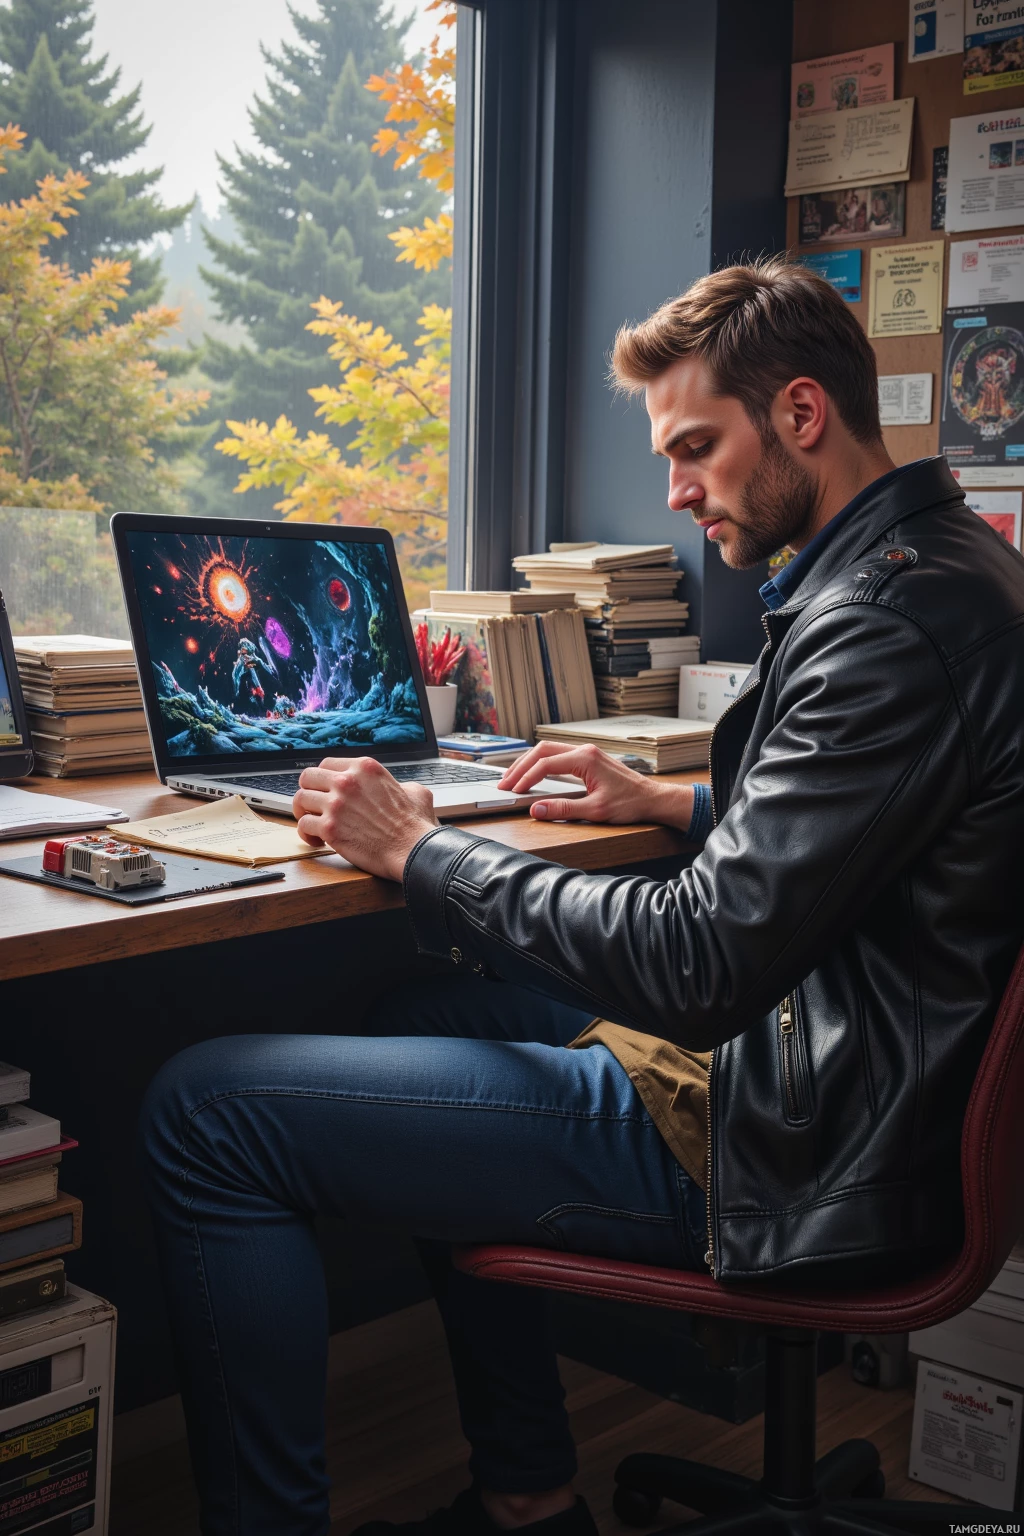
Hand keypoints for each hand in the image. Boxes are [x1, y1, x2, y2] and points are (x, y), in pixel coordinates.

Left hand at [292, 758, 438, 880]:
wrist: (413, 849)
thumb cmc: (415, 825)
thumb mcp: (414, 791)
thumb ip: (399, 784)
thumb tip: (399, 789)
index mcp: (365, 767)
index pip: (326, 764)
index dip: (323, 779)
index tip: (325, 791)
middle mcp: (347, 780)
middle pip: (308, 777)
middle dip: (308, 791)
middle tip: (313, 805)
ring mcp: (336, 804)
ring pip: (300, 799)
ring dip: (304, 812)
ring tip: (314, 824)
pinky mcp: (330, 828)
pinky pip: (303, 824)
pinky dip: (307, 834)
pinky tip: (317, 840)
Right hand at [498, 742, 694, 827]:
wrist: (652, 799)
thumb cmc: (630, 803)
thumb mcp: (596, 810)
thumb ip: (563, 810)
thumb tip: (537, 810)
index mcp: (585, 758)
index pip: (545, 764)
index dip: (526, 778)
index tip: (513, 791)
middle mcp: (584, 750)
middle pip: (542, 750)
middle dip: (520, 766)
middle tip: (505, 783)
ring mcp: (586, 752)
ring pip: (548, 750)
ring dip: (529, 763)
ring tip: (513, 778)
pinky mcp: (588, 759)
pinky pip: (558, 755)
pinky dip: (541, 763)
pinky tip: (533, 773)